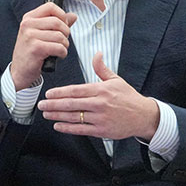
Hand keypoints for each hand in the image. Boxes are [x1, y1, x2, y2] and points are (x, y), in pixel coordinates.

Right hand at [10, 1, 77, 89]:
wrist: (20, 71)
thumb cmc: (31, 52)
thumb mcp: (41, 34)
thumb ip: (57, 23)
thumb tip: (73, 16)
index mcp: (29, 18)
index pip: (50, 7)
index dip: (62, 15)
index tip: (62, 25)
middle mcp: (27, 25)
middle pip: (57, 21)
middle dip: (66, 33)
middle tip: (62, 41)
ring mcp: (30, 36)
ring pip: (60, 35)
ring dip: (64, 45)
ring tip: (59, 49)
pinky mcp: (36, 48)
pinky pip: (59, 47)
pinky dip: (62, 53)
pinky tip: (57, 55)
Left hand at [37, 52, 159, 140]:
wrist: (143, 116)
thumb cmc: (128, 98)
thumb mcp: (116, 80)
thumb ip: (102, 69)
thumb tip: (96, 54)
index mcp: (101, 90)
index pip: (76, 90)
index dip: (60, 92)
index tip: (49, 94)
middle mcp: (100, 104)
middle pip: (71, 104)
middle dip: (53, 104)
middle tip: (41, 104)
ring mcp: (100, 118)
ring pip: (74, 117)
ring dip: (57, 116)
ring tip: (46, 114)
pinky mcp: (102, 130)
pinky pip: (81, 129)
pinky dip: (68, 128)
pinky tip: (57, 125)